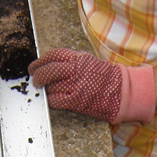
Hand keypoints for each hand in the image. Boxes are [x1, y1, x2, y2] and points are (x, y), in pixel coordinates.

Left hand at [28, 48, 155, 123]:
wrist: (121, 91)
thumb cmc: (105, 78)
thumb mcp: (88, 62)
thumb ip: (71, 62)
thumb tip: (52, 65)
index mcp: (78, 58)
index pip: (53, 56)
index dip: (40, 61)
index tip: (34, 67)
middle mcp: (75, 70)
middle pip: (48, 70)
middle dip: (38, 76)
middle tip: (36, 80)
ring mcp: (76, 86)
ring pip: (51, 85)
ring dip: (46, 89)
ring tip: (46, 91)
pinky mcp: (77, 101)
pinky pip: (56, 100)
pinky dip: (51, 100)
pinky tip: (53, 100)